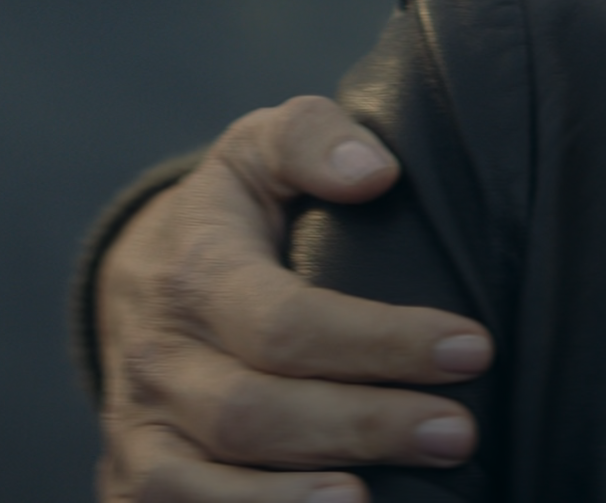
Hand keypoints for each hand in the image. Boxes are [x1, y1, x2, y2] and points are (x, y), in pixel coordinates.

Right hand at [94, 96, 495, 502]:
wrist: (137, 277)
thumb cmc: (229, 214)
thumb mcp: (261, 149)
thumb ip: (314, 139)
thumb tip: (376, 172)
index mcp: (194, 275)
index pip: (286, 320)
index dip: (381, 341)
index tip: (472, 348)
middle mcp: (157, 360)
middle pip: (253, 412)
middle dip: (363, 427)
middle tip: (459, 433)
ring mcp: (138, 429)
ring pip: (200, 484)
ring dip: (290, 501)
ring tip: (376, 501)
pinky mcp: (133, 481)